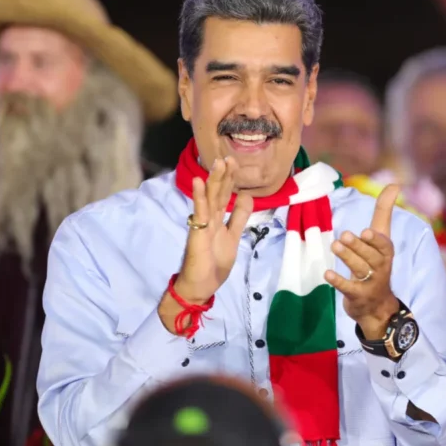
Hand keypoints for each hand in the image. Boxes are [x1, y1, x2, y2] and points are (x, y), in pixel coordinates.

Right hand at [175, 156, 252, 301]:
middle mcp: (209, 219)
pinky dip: (199, 197)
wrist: (199, 287)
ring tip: (218, 162)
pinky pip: (199, 213)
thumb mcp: (233, 237)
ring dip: (214, 180)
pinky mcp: (197, 233)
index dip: (231, 180)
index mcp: (218, 220)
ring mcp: (203, 225)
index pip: (225, 196)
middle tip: (230, 157)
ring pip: (210, 199)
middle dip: (224, 176)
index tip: (236, 164)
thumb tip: (247, 197)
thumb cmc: (213, 264)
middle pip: (218, 193)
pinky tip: (199, 182)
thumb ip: (238, 218)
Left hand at [325, 184, 400, 339]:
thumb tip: (395, 184)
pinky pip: (348, 288)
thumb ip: (384, 211)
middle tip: (344, 235)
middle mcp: (380, 268)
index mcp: (385, 253)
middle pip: (371, 257)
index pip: (384, 245)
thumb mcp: (381, 238)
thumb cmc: (376, 263)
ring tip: (335, 246)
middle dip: (358, 247)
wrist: (377, 305)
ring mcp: (369, 283)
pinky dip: (338, 281)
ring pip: (359, 270)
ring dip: (347, 258)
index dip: (376, 239)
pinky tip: (326, 273)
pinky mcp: (357, 296)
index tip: (365, 231)